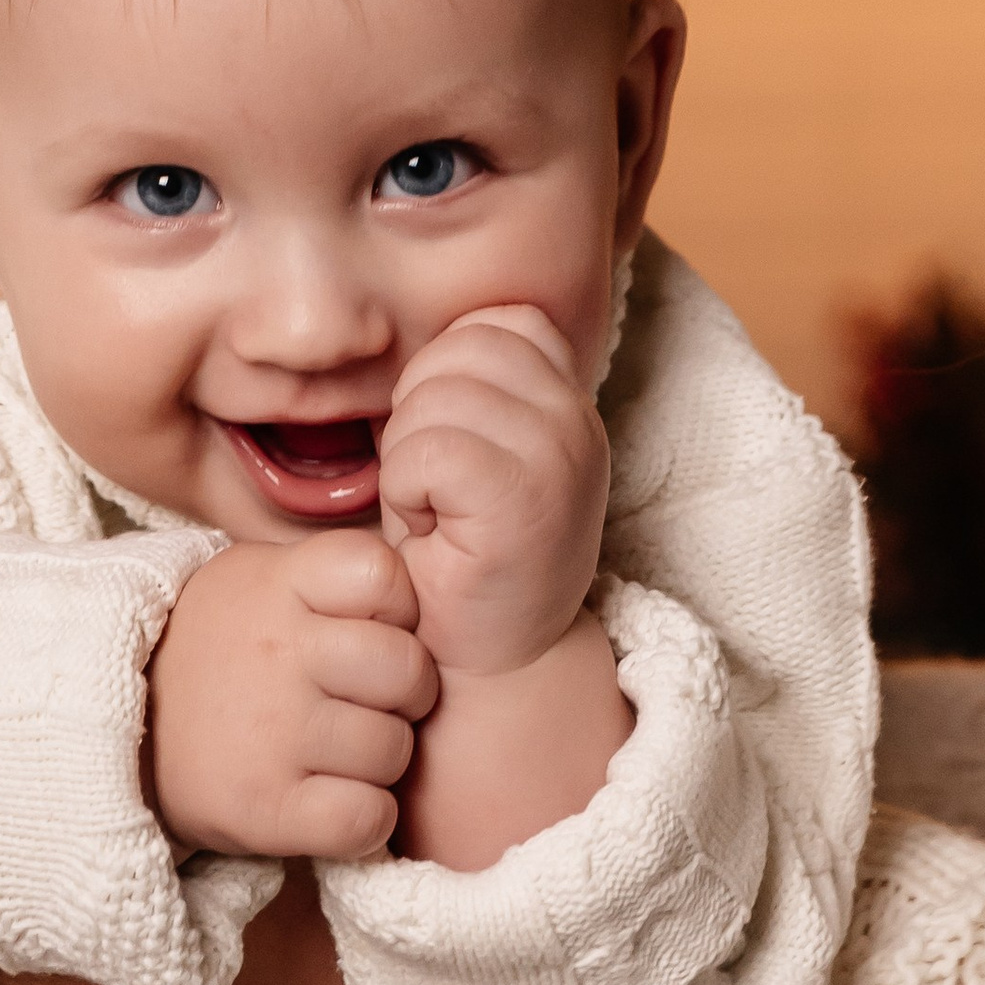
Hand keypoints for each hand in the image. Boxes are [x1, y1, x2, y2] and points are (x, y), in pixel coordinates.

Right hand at [146, 533, 435, 859]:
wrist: (116, 733)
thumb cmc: (215, 653)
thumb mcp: (255, 581)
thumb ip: (328, 578)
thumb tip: (415, 593)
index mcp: (277, 585)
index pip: (382, 574)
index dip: (396, 608)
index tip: (369, 630)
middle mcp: (275, 651)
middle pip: (407, 670)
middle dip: (403, 695)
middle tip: (363, 703)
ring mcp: (270, 732)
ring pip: (394, 749)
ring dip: (378, 762)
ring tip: (332, 752)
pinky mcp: (262, 807)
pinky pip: (368, 818)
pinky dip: (363, 819)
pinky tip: (329, 800)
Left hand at [377, 305, 609, 677]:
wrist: (490, 663)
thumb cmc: (462, 553)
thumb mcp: (482, 449)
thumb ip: (478, 382)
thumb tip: (436, 324)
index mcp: (572, 402)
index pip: (499, 322)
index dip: (449, 373)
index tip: (455, 445)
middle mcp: (579, 422)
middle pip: (460, 350)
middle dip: (419, 412)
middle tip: (436, 486)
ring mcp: (560, 458)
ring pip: (435, 400)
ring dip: (407, 457)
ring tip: (436, 510)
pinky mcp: (524, 500)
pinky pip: (425, 450)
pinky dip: (404, 489)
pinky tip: (430, 529)